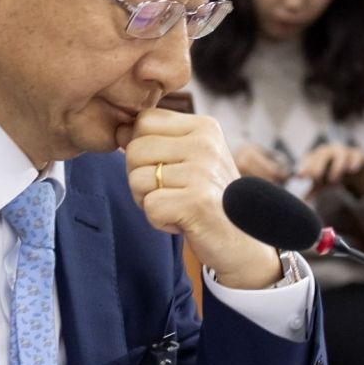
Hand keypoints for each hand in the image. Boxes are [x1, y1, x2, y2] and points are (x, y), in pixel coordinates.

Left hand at [122, 108, 280, 288]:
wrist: (244, 243)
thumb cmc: (209, 200)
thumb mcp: (188, 160)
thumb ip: (156, 141)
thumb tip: (119, 129)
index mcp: (204, 127)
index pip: (143, 121)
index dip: (141, 150)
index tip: (166, 170)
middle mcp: (206, 144)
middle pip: (134, 150)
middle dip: (141, 178)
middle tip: (171, 193)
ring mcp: (203, 172)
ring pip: (137, 179)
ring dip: (149, 201)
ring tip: (178, 206)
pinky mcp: (197, 202)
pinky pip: (149, 207)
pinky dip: (159, 220)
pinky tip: (183, 221)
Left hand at [296, 143, 363, 198]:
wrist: (355, 170)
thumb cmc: (332, 174)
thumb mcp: (322, 183)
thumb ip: (311, 190)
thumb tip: (301, 201)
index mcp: (318, 155)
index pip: (309, 159)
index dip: (304, 167)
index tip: (299, 177)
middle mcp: (330, 151)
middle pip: (322, 154)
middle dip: (318, 165)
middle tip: (315, 178)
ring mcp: (345, 152)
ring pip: (340, 154)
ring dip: (336, 166)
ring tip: (333, 180)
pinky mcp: (359, 155)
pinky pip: (357, 155)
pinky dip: (355, 161)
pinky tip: (352, 170)